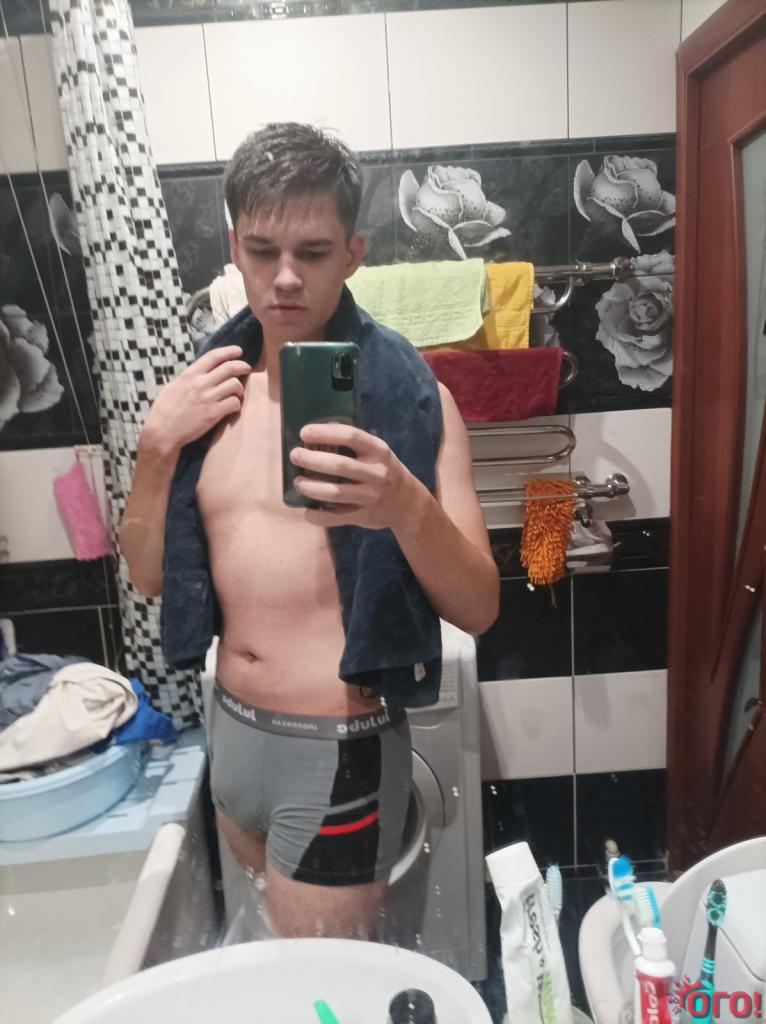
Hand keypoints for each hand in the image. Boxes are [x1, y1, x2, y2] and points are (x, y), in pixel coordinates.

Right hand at [143, 346, 250, 453]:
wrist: (163, 431)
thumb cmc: (164, 410)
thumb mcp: (173, 386)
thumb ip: (189, 378)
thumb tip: (201, 372)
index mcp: (190, 374)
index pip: (214, 356)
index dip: (229, 351)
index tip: (238, 351)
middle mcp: (201, 383)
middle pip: (230, 368)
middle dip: (242, 366)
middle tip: (246, 368)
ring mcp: (209, 398)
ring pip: (235, 385)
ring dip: (239, 389)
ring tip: (236, 393)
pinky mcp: (214, 413)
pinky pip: (234, 403)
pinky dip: (236, 405)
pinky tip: (232, 408)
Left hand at [290, 423, 417, 528]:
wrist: (408, 504)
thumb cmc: (384, 470)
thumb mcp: (378, 453)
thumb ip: (354, 444)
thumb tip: (318, 432)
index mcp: (379, 451)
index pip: (351, 436)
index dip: (325, 433)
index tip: (305, 432)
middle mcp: (377, 473)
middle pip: (339, 465)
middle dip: (312, 459)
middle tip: (295, 455)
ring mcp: (371, 497)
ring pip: (335, 493)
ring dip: (310, 487)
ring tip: (298, 482)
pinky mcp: (364, 516)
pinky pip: (335, 518)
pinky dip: (317, 515)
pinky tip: (307, 510)